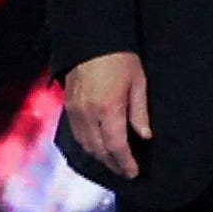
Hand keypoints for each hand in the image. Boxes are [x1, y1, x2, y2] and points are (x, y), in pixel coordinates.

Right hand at [63, 51, 150, 179]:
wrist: (90, 38)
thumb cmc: (120, 57)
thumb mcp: (138, 82)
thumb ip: (140, 112)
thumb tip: (144, 136)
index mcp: (109, 109)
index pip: (116, 146)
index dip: (125, 163)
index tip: (134, 173)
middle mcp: (88, 114)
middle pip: (99, 150)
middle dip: (113, 164)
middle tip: (125, 171)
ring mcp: (75, 111)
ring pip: (85, 145)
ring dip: (99, 157)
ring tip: (113, 162)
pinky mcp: (68, 106)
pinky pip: (76, 134)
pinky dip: (87, 145)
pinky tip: (96, 147)